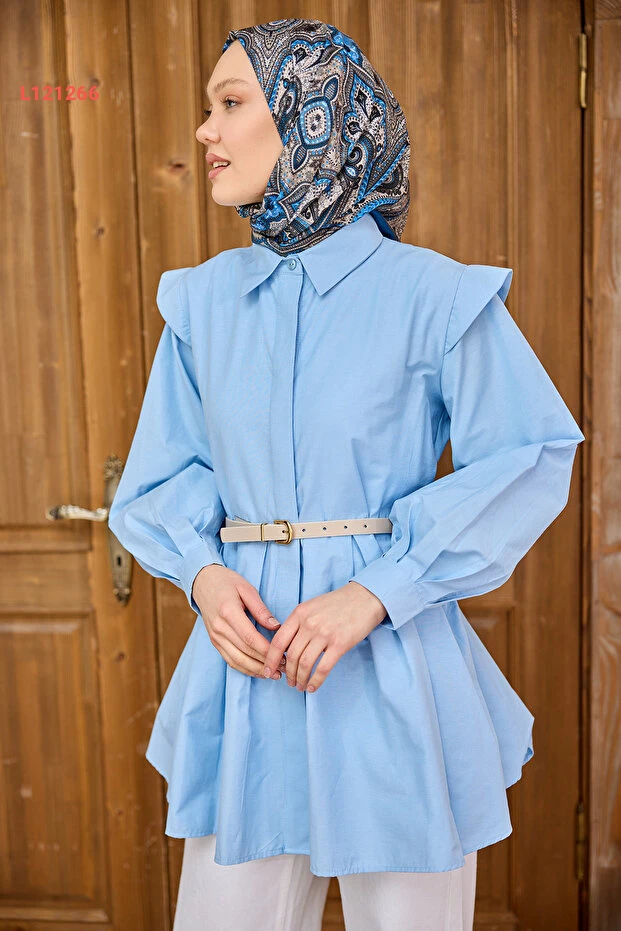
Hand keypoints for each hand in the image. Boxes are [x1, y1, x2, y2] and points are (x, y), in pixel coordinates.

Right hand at [192, 564, 286, 679]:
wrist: (202, 582)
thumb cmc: (227, 582)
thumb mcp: (247, 588)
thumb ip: (261, 609)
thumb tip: (277, 627)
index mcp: (228, 612)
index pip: (250, 638)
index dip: (268, 651)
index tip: (284, 656)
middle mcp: (219, 628)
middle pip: (245, 652)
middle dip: (265, 663)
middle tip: (284, 669)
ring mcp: (215, 636)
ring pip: (237, 660)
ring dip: (256, 670)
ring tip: (274, 674)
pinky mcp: (214, 641)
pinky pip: (229, 660)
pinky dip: (244, 668)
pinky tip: (258, 671)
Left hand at [261, 581, 386, 692]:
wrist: (364, 597)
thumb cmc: (337, 604)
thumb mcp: (312, 606)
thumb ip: (297, 623)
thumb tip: (285, 647)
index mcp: (299, 613)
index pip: (278, 641)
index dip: (270, 660)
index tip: (267, 672)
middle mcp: (309, 623)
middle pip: (291, 656)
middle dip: (287, 673)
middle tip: (289, 682)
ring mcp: (325, 633)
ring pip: (305, 664)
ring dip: (300, 679)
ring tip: (300, 686)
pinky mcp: (340, 643)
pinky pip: (323, 668)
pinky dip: (316, 680)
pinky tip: (312, 687)